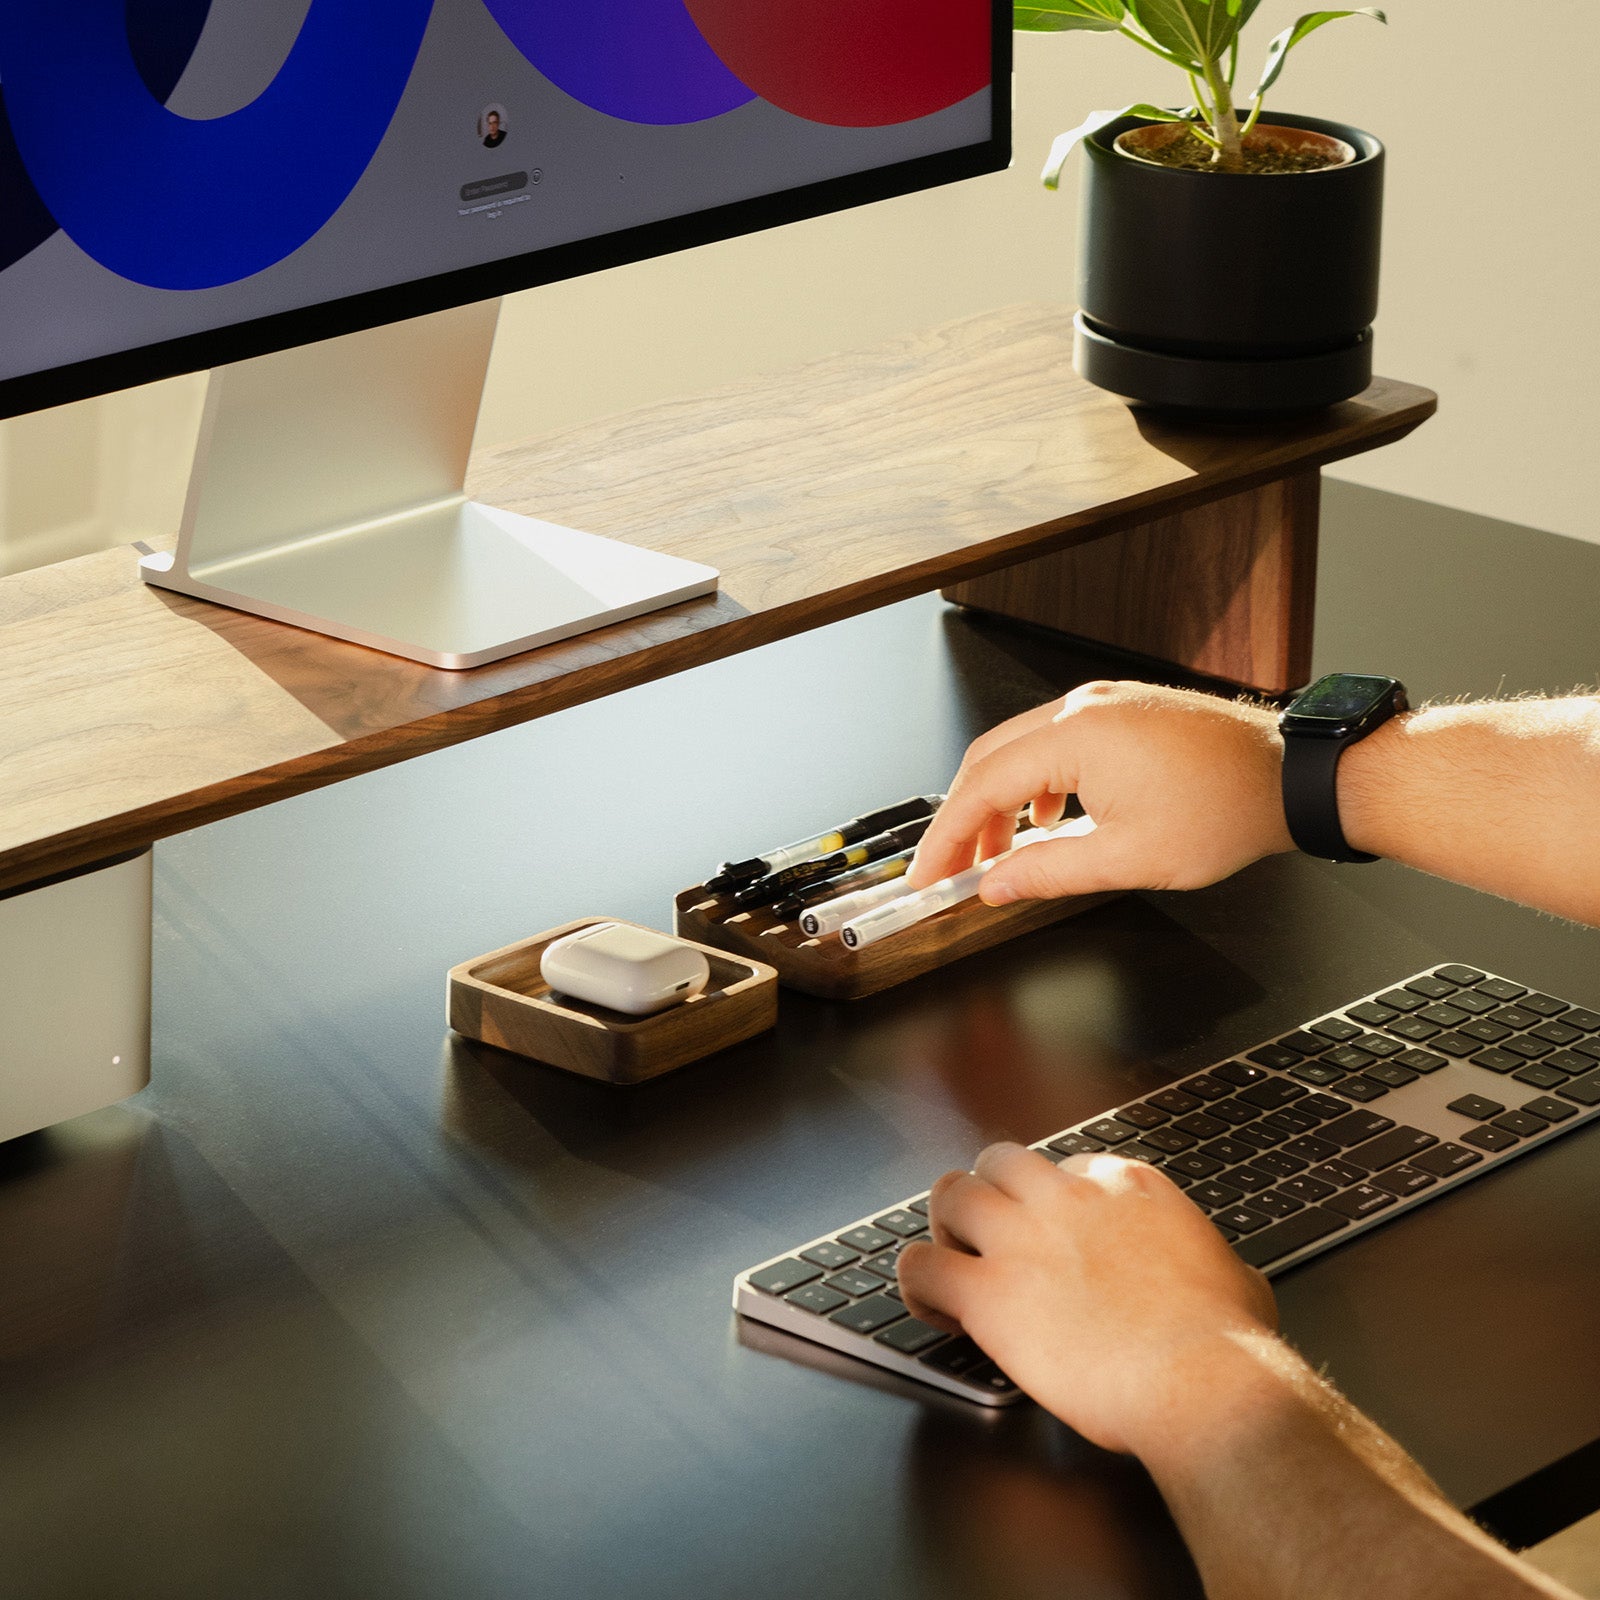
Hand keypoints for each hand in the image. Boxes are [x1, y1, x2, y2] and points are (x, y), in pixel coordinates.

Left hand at [896, 1144, 1277, 1457]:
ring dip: (946, 1225)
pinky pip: (920, 1265)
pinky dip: (917, 1282)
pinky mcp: (987, 1291)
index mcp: (1126, 1185)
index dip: (1051, 1203)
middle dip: (990, 1194)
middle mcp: (1067, 1196)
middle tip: (990, 1237)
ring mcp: (1022, 1237)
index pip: (1066, 1167)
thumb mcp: (1238, 1278)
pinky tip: (933, 1306)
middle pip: (999, 1162)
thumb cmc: (1226, 1344)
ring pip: (951, 1193)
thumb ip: (1213, 1262)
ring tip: (954, 1261)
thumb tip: (1225, 1278)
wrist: (1201, 1380)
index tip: (1053, 1236)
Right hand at [907, 680, 1293, 902]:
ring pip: (1020, 750)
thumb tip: (996, 885)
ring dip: (999, 802)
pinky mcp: (1120, 711)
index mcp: (1075, 736)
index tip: (928, 872)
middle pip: (989, 761)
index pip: (982, 786)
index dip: (947, 837)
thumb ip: (1048, 872)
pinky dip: (1034, 784)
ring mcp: (1101, 704)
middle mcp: (1081, 707)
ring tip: (998, 856)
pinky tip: (1046, 822)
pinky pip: (1053, 743)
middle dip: (963, 820)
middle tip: (949, 868)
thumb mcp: (1129, 859)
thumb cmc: (1227, 807)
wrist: (1292, 775)